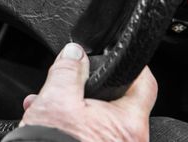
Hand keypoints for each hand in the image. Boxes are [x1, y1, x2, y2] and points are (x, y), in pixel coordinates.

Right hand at [21, 43, 157, 141]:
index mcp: (127, 124)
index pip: (144, 84)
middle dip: (83, 90)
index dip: (131, 66)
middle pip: (113, 103)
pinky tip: (45, 126)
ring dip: (70, 111)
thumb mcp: (56, 102)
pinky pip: (87, 137)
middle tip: (64, 83)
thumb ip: (67, 72)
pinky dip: (68, 129)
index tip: (116, 56)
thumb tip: (74, 53)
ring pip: (95, 122)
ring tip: (43, 106)